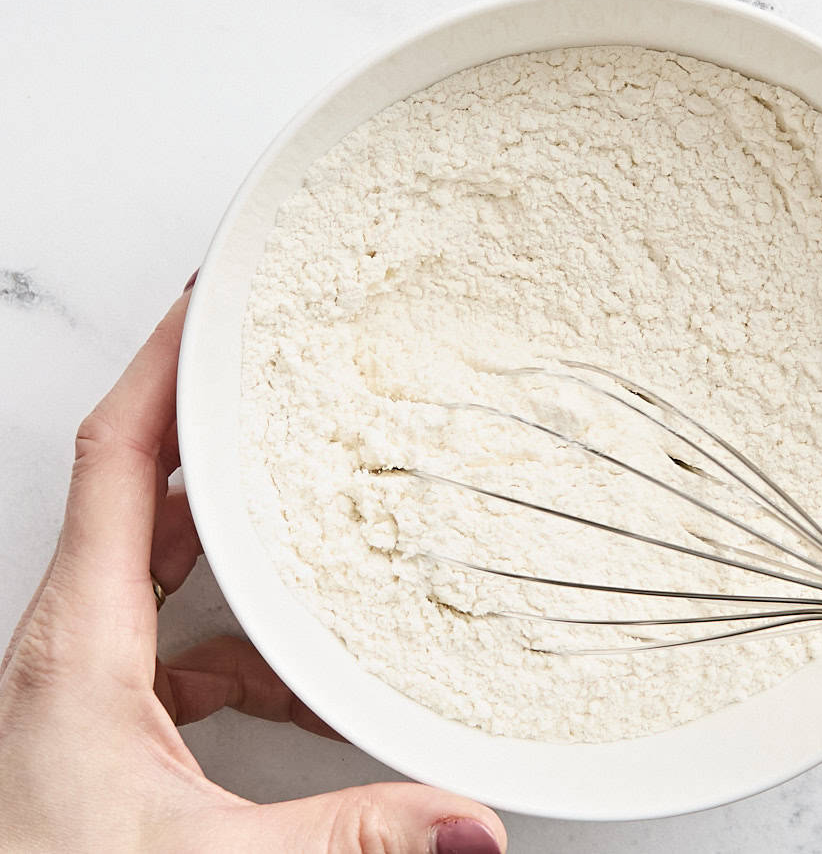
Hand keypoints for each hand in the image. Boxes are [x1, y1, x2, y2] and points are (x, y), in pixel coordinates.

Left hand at [0, 283, 505, 852]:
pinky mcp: (110, 718)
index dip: (165, 369)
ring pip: (166, 560)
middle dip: (213, 421)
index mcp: (76, 646)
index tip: (210, 305)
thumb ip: (350, 836)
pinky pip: (185, 636)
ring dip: (236, 530)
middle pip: (144, 484)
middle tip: (276, 370)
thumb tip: (464, 820)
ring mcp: (87, 679)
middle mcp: (73, 645)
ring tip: (310, 502)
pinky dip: (247, 634)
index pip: (118, 458)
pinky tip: (306, 672)